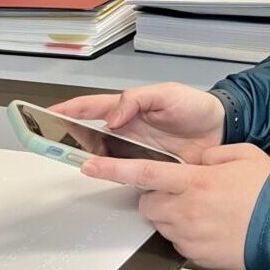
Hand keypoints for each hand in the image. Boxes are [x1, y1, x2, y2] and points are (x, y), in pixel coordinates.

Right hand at [50, 83, 225, 163]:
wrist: (222, 129)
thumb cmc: (194, 106)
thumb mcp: (167, 93)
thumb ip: (137, 99)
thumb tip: (113, 116)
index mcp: (129, 108)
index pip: (93, 107)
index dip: (70, 109)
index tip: (48, 112)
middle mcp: (127, 131)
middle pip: (90, 136)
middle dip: (69, 138)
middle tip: (50, 142)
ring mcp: (136, 151)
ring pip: (103, 157)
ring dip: (88, 159)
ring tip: (71, 161)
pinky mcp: (147, 169)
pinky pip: (124, 174)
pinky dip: (112, 176)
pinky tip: (103, 176)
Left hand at [81, 143, 269, 269]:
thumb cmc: (267, 190)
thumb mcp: (243, 154)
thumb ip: (214, 153)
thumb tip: (200, 159)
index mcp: (196, 181)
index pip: (145, 174)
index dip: (115, 169)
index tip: (92, 166)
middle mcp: (186, 210)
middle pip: (148, 201)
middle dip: (157, 193)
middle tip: (184, 188)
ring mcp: (189, 235)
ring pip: (161, 221)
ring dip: (172, 212)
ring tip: (203, 206)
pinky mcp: (194, 254)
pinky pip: (177, 239)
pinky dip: (186, 230)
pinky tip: (210, 223)